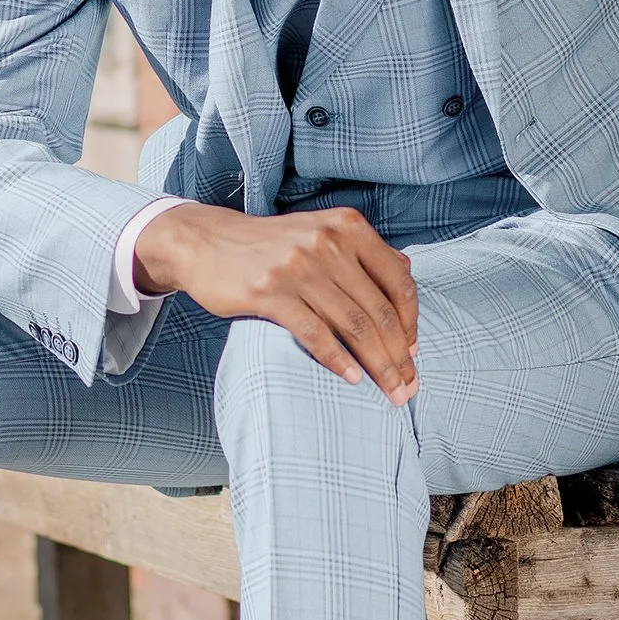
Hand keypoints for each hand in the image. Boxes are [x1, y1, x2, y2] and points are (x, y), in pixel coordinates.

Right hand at [133, 202, 419, 403]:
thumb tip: (406, 272)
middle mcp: (327, 243)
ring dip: (377, 365)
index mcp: (347, 227)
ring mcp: (298, 266)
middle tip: (408, 387)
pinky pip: (315, 333)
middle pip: (378, 310)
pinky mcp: (270, 292)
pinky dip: (337, 360)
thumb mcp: (319, 232)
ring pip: (353, 325)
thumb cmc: (269, 245)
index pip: (397, 280)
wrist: (205, 242)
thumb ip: (360, 251)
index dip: (411, 322)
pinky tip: (351, 378)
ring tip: (390, 391)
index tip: (413, 353)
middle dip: (399, 355)